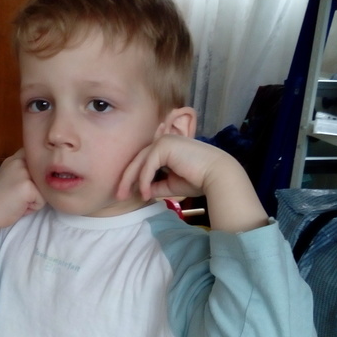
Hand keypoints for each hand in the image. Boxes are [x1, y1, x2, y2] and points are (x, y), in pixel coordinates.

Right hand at [0, 148, 45, 230]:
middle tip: (19, 195)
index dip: (37, 170)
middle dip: (36, 188)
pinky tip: (19, 206)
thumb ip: (25, 171)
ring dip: (35, 198)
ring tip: (20, 201)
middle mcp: (19, 161)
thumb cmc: (0, 200)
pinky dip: (33, 207)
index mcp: (15, 159)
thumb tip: (48, 173)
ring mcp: (23, 173)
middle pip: (44, 176)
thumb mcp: (11, 177)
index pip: (36, 157)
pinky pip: (42, 200)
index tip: (27, 182)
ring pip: (45, 188)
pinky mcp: (27, 187)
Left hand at [117, 134, 231, 200]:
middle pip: (138, 160)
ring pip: (140, 162)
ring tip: (124, 196)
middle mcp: (164, 140)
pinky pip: (148, 165)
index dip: (133, 177)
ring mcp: (164, 140)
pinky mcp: (165, 144)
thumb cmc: (199, 180)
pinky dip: (144, 180)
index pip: (144, 161)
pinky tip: (144, 194)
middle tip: (118, 196)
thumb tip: (141, 191)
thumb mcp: (171, 184)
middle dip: (126, 178)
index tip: (126, 194)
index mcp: (167, 147)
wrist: (218, 176)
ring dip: (131, 180)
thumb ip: (156, 185)